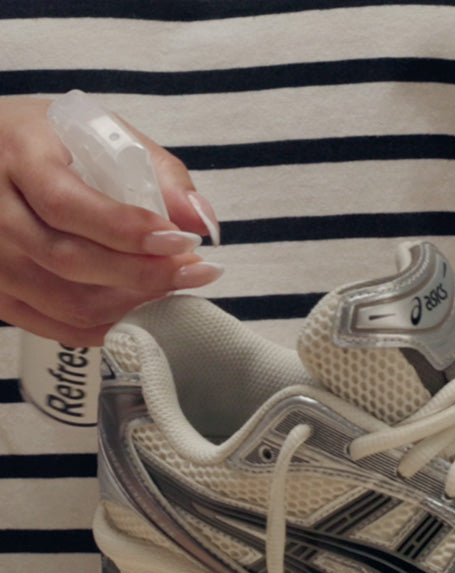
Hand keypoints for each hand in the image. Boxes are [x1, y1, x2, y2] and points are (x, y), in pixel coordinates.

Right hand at [0, 96, 221, 344]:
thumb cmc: (48, 143)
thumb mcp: (97, 131)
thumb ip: (157, 170)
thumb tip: (202, 219)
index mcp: (17, 154)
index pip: (68, 205)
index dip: (127, 230)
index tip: (183, 241)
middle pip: (69, 260)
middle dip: (143, 274)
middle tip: (194, 271)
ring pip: (66, 304)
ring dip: (130, 306)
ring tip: (173, 289)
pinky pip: (56, 326)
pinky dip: (105, 327)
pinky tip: (139, 312)